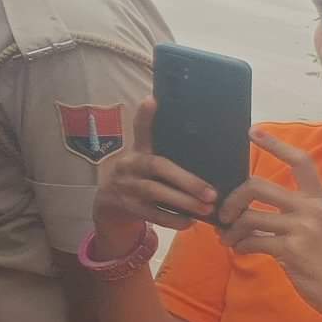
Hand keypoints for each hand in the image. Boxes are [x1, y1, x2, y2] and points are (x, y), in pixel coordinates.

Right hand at [94, 98, 215, 248]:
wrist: (109, 201)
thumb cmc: (140, 177)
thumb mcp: (145, 160)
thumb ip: (165, 153)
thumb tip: (201, 144)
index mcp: (137, 150)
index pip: (139, 130)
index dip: (145, 116)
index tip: (153, 100)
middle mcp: (129, 164)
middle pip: (156, 167)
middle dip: (186, 180)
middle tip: (211, 192)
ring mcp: (126, 185)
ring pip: (154, 192)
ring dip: (182, 201)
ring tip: (206, 208)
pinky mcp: (127, 206)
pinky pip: (152, 214)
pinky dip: (173, 219)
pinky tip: (190, 221)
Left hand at [217, 128, 321, 316]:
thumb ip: (296, 217)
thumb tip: (254, 210)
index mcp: (320, 202)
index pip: (301, 163)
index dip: (276, 145)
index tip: (253, 132)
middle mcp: (312, 210)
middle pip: (257, 186)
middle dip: (232, 199)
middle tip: (223, 214)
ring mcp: (303, 228)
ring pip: (249, 217)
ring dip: (231, 230)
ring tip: (228, 239)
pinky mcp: (292, 250)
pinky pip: (252, 240)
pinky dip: (240, 245)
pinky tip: (241, 250)